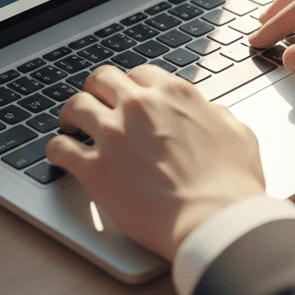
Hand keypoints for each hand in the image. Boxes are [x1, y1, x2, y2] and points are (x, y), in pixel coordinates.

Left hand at [46, 65, 264, 261]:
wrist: (214, 219)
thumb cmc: (232, 185)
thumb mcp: (239, 134)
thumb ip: (217, 115)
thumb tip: (208, 112)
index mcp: (174, 94)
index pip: (141, 74)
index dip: (132, 86)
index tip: (128, 97)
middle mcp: (140, 106)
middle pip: (102, 79)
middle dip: (96, 90)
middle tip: (95, 104)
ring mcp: (113, 134)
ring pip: (75, 106)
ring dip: (71, 115)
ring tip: (71, 126)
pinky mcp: (95, 168)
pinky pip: (60, 148)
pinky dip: (56, 150)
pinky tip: (59, 155)